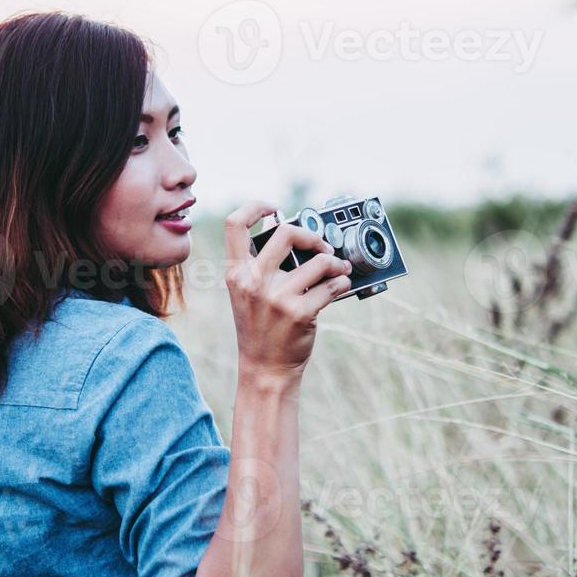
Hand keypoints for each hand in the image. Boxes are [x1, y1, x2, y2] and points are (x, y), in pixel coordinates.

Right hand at [223, 201, 352, 380]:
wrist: (265, 369)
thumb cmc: (260, 328)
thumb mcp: (247, 293)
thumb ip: (260, 264)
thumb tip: (288, 230)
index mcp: (236, 273)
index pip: (235, 224)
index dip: (255, 206)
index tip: (275, 208)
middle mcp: (253, 281)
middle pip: (286, 232)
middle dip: (311, 234)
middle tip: (321, 246)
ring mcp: (277, 297)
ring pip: (319, 260)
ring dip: (336, 262)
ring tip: (339, 268)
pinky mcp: (300, 313)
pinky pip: (332, 285)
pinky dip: (342, 282)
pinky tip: (340, 285)